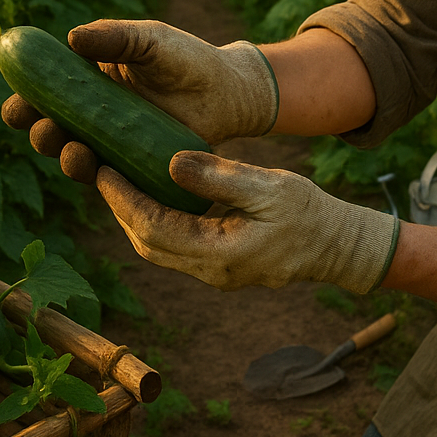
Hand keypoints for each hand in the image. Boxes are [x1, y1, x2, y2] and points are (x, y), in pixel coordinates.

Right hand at [0, 20, 279, 181]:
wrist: (229, 93)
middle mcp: (93, 112)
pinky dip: (96, 175)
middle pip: (51, 125)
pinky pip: (106, 175)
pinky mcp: (133, 165)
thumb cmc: (188, 58)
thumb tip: (70, 37)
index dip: (25, 98)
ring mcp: (112, 141)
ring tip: (73, 151)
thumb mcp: (151, 39)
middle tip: (43, 129)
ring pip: (73, 152)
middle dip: (39, 131)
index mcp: (88, 78)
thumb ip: (115, 36)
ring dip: (63, 155)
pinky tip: (97, 170)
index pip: (45, 89)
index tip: (16, 104)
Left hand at [97, 151, 399, 293]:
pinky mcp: (216, 264)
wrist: (336, 247)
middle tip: (99, 169)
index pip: (155, 228)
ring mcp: (212, 272)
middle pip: (146, 243)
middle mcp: (209, 271)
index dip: (123, 200)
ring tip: (115, 178)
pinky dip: (153, 219)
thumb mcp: (270, 187)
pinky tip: (147, 191)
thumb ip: (221, 178)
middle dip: (119, 208)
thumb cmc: (309, 214)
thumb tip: (171, 163)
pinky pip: (172, 245)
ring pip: (156, 247)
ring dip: (133, 215)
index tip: (103, 169)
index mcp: (220, 254)